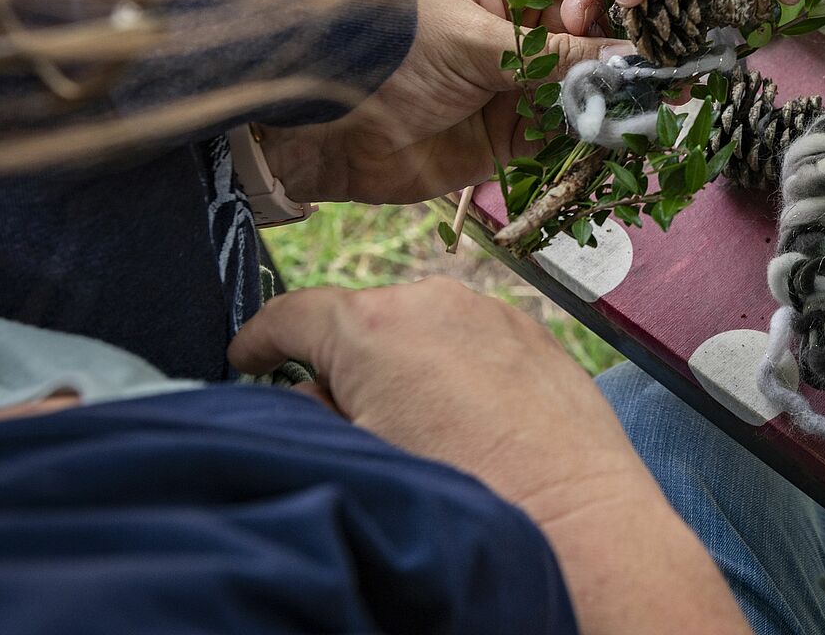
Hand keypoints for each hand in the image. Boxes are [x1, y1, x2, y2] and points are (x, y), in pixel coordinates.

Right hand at [230, 279, 750, 634]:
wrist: (577, 523)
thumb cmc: (467, 499)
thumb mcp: (353, 461)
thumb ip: (311, 417)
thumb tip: (305, 398)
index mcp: (373, 325)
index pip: (290, 313)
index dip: (258, 341)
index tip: (247, 360)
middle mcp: (433, 301)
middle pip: (359, 320)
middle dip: (342, 363)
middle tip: (341, 421)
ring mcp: (491, 312)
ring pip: (420, 329)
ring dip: (404, 365)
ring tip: (415, 433)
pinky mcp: (535, 334)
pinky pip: (472, 341)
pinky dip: (456, 370)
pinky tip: (466, 427)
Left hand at [259, 0, 629, 204]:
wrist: (328, 137)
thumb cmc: (386, 59)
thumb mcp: (469, 42)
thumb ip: (548, 55)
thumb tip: (623, 58)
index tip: (591, 2)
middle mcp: (512, 14)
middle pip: (586, 12)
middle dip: (613, 29)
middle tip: (625, 49)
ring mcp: (516, 70)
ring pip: (584, 67)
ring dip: (616, 78)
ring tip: (656, 86)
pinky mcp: (515, 125)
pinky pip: (569, 120)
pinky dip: (598, 122)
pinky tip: (628, 120)